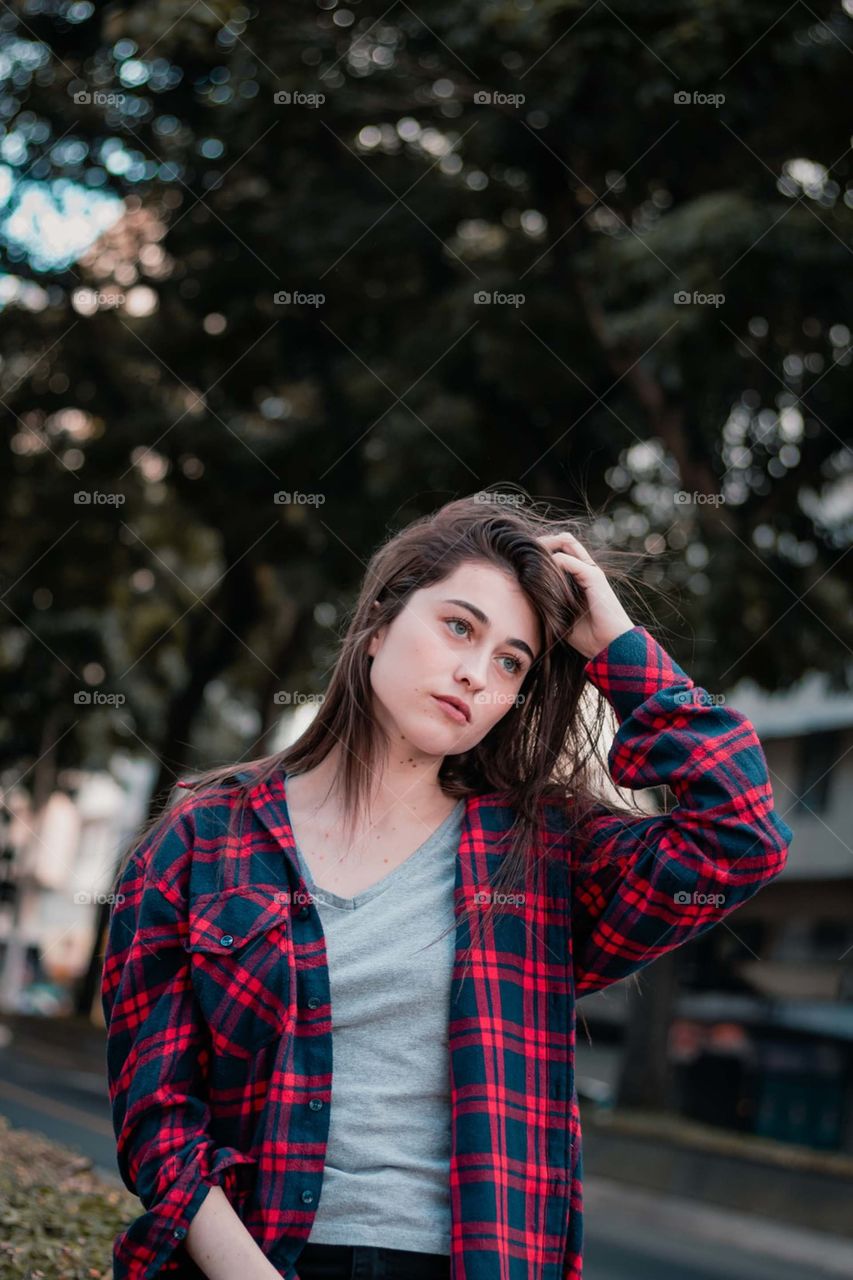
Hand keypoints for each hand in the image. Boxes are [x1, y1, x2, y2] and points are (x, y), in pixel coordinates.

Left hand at [535, 531, 634, 660]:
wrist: (611, 646)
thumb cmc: (588, 637)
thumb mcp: (562, 616)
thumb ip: (549, 603)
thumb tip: (527, 597)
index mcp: (580, 577)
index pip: (560, 549)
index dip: (542, 551)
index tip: (522, 560)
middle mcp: (586, 569)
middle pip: (563, 539)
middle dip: (541, 544)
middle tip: (522, 555)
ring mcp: (590, 571)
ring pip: (565, 542)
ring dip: (545, 548)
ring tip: (529, 560)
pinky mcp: (593, 577)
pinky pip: (568, 560)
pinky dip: (552, 564)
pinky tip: (541, 577)